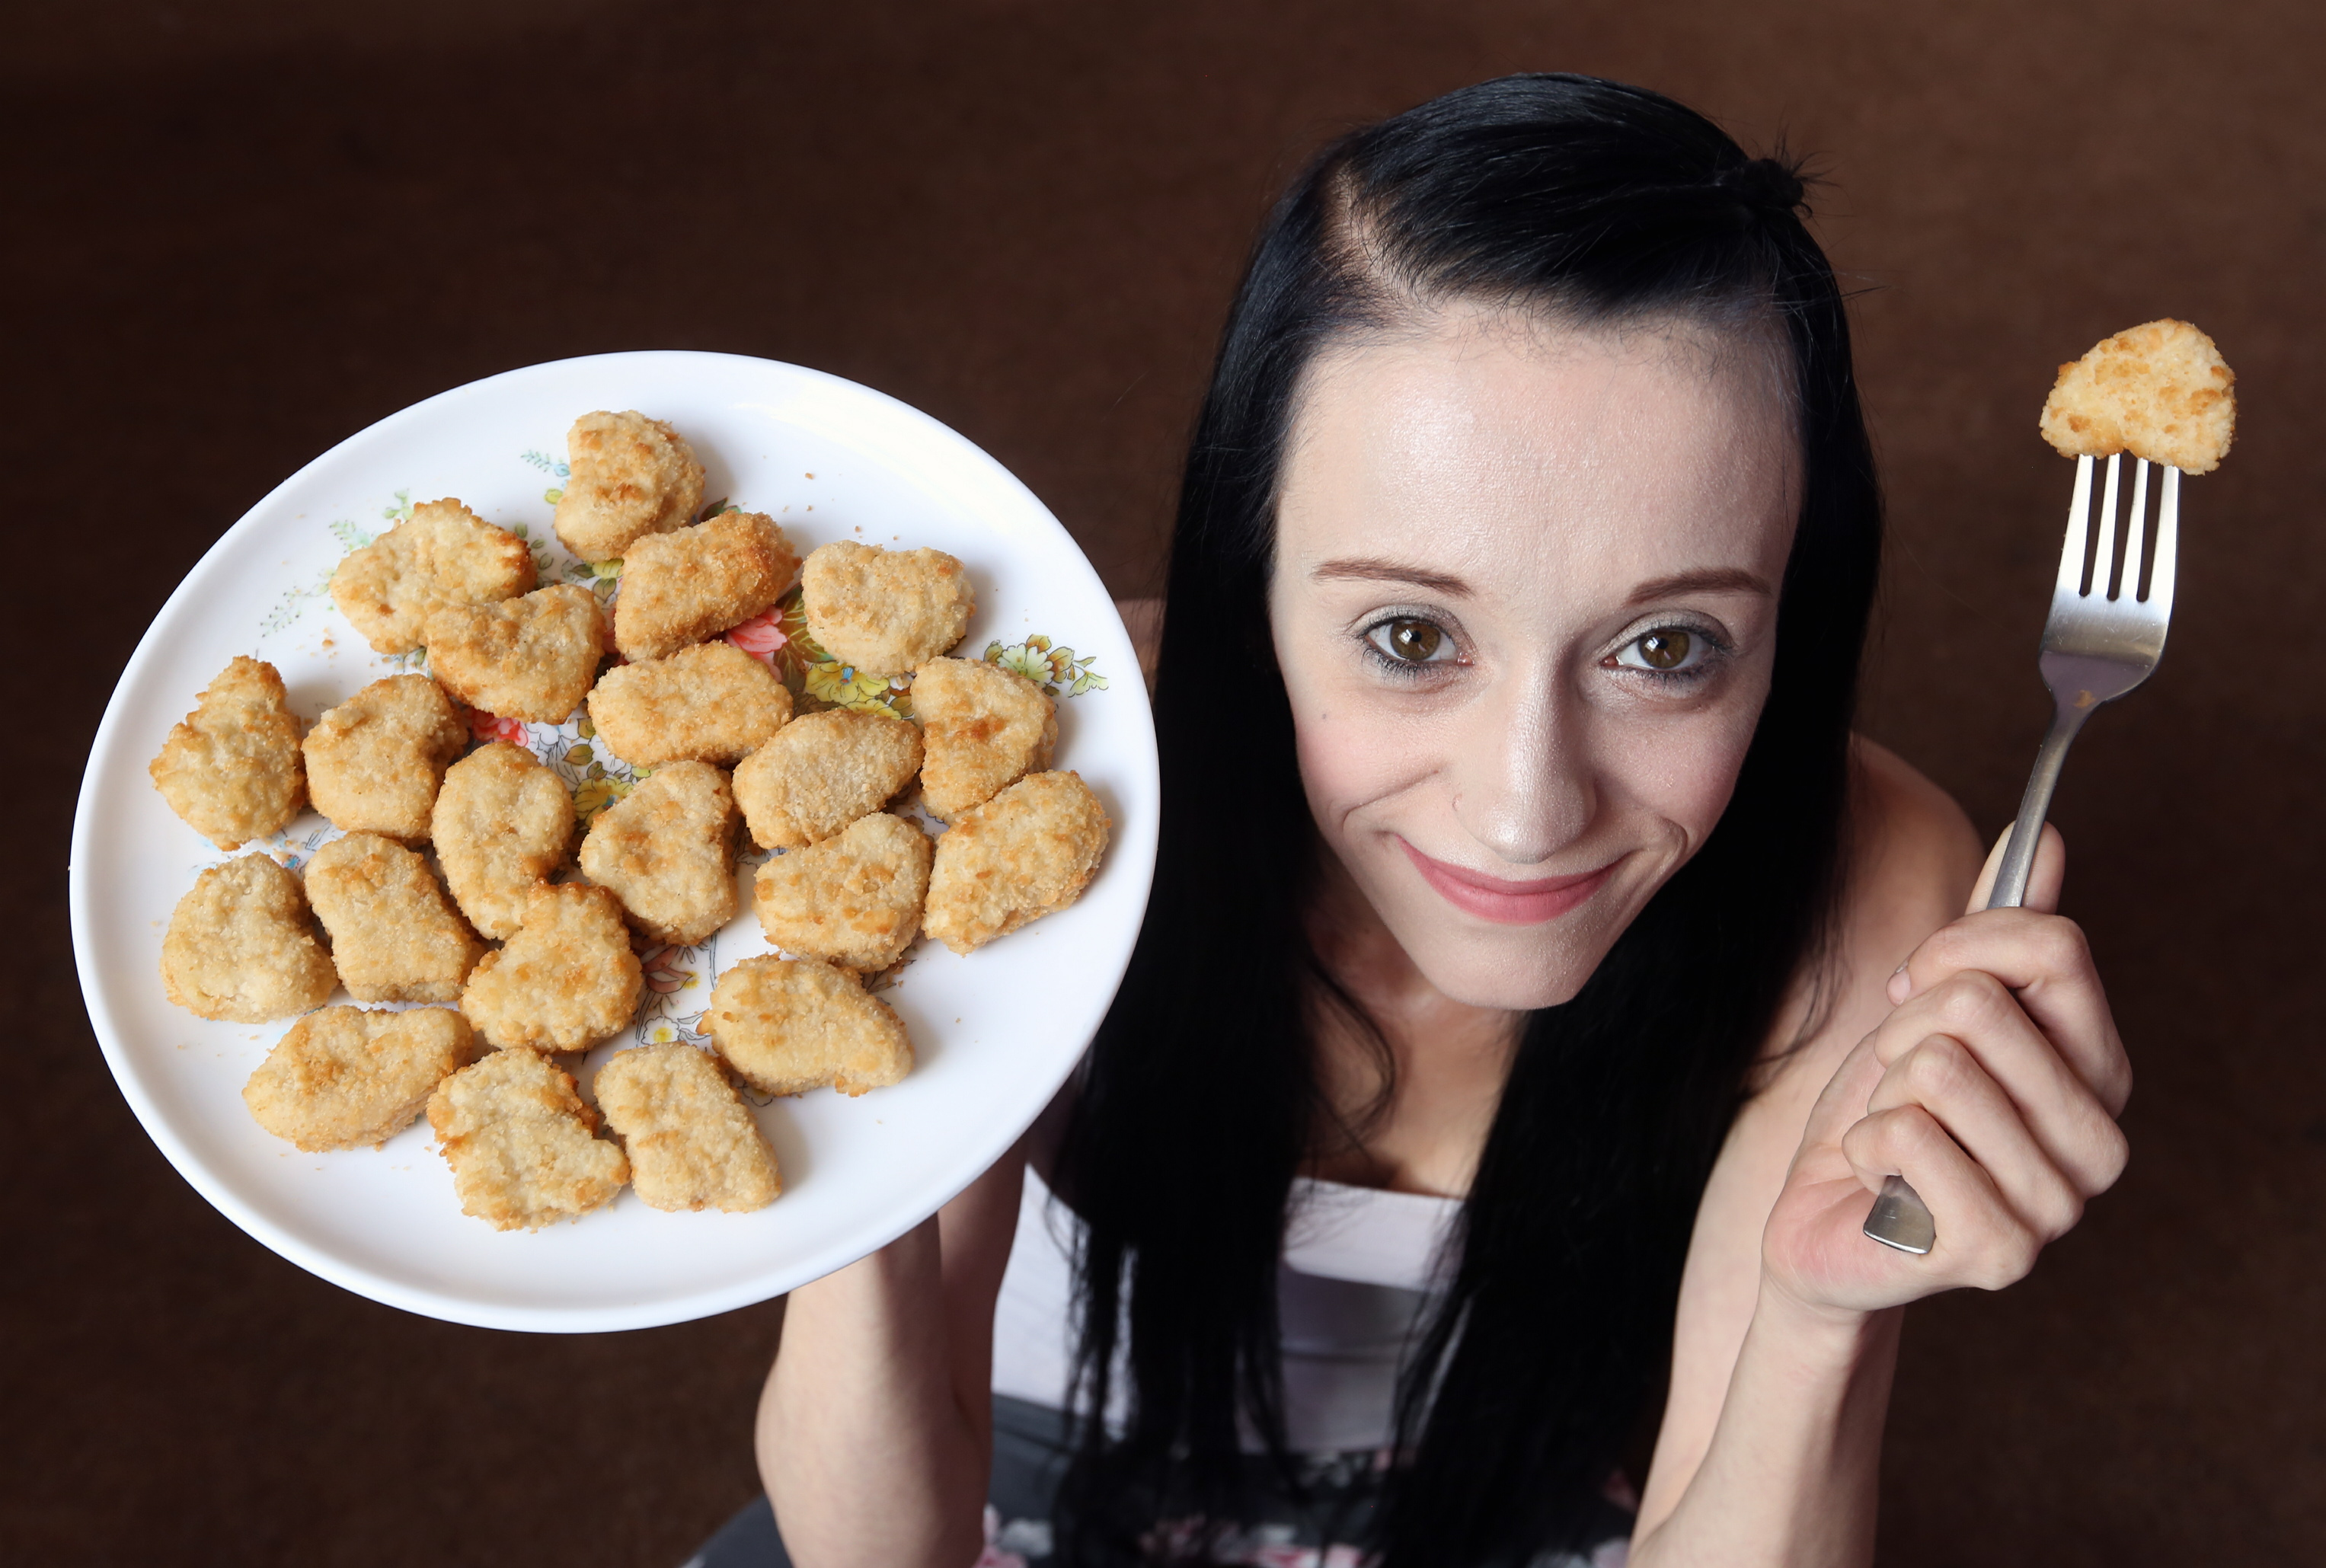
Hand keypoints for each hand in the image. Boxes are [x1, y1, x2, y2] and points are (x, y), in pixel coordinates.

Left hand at [1760, 824, 2130, 1316]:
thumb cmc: (1885, 1118)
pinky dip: (1863, 1147)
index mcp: (2102, 1075)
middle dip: (1901, 1029)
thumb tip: (2046, 839)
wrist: (1827, 1227)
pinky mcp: (1999, 1250)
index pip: (2053, 948)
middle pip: (1978, 1004)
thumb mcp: (1930, 1013)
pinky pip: (1900, 1133)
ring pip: (1935, 1067)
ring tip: (1894, 1136)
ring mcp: (2058, 1206)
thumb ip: (1995, 937)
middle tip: (1894, 1080)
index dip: (1956, 946)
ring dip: (1882, 1094)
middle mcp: (2100, 1144)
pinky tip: (1881, 1185)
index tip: (1913, 986)